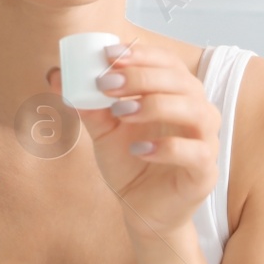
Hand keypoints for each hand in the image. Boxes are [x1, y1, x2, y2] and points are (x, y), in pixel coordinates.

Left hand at [48, 39, 219, 237]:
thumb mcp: (104, 131)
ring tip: (121, 112)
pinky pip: (196, 152)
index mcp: (176, 94)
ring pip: (195, 110)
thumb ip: (87, 105)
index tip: (110, 55)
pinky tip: (139, 150)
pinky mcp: (205, 172)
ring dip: (155, 105)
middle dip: (141, 77)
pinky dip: (168, 147)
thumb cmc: (130, 162)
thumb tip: (57, 76)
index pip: (168, 63)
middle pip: (181, 82)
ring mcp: (205, 141)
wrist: (141, 208)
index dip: (141, 54)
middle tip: (106, 83)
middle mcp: (197, 112)